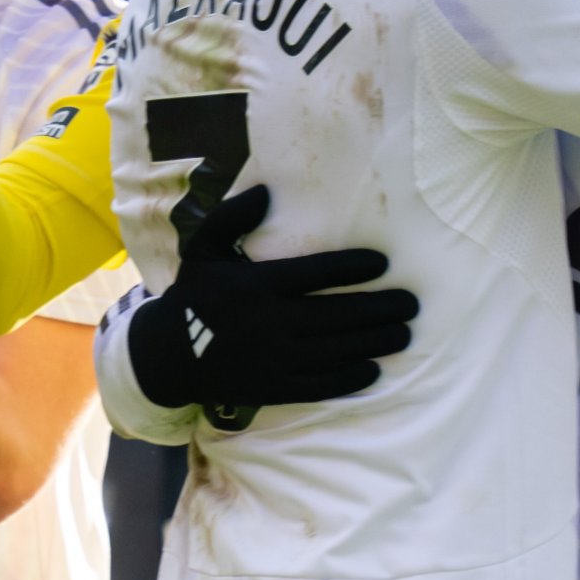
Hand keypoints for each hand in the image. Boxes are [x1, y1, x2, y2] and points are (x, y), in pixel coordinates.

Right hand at [121, 183, 419, 421]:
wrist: (168, 355)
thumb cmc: (196, 294)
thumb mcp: (203, 247)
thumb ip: (232, 216)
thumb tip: (267, 192)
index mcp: (256, 285)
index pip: (315, 274)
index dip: (352, 267)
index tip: (383, 263)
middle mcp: (269, 322)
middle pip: (336, 315)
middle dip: (379, 310)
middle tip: (411, 304)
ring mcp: (273, 359)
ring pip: (335, 351)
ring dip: (374, 342)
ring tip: (404, 334)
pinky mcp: (273, 388)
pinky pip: (319, 385)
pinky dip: (349, 378)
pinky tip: (373, 370)